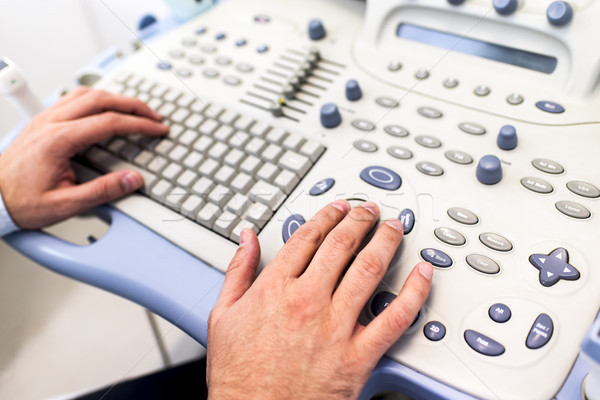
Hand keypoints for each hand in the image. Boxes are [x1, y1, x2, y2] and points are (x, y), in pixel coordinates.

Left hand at [0, 87, 167, 228]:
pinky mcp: (43, 121)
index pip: (109, 122)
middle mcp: (50, 123)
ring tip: (136, 109)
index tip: (157, 129)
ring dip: (115, 97)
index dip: (139, 124)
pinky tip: (106, 108)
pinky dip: (97, 99)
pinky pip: (74, 98)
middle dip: (133, 105)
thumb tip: (133, 179)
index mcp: (58, 140)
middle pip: (100, 99)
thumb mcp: (65, 205)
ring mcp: (45, 119)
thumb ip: (102, 191)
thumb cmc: (21, 202)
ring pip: (86, 94)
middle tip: (154, 116)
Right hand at [207, 200, 432, 399]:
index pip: (308, 238)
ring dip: (386, 241)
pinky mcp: (358, 355)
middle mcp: (308, 301)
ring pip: (369, 269)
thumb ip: (237, 271)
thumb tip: (247, 239)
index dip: (326, 216)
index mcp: (276, 288)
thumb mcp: (223, 316)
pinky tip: (423, 274)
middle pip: (341, 246)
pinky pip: (395, 318)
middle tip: (369, 211)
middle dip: (359, 220)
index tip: (337, 208)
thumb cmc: (239, 375)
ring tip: (394, 227)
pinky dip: (415, 292)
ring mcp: (336, 327)